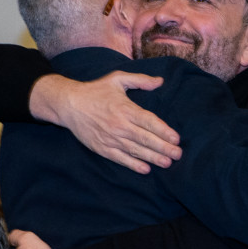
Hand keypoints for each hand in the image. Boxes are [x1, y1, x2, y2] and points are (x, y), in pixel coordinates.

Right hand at [29, 72, 180, 173]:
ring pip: (135, 150)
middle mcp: (119, 125)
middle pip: (145, 139)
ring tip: (167, 163)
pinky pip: (120, 158)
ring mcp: (110, 138)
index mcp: (125, 108)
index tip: (176, 138)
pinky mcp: (101, 148)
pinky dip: (132, 164)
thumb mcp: (117, 79)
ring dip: (152, 158)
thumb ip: (140, 80)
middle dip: (163, 148)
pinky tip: (145, 169)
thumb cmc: (95, 90)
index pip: (149, 122)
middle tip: (178, 154)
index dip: (164, 131)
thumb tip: (160, 81)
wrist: (69, 104)